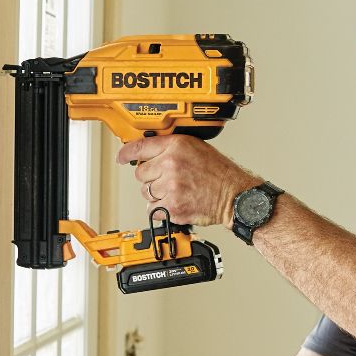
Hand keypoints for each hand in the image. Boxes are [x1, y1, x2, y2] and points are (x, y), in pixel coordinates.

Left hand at [116, 134, 258, 225]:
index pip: (141, 147)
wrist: (235, 196)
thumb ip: (172, 148)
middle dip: (151, 177)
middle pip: (140, 173)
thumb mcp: (197, 148)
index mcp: (177, 146)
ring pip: (146, 192)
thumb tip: (149, 153)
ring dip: (157, 194)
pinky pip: (153, 209)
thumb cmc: (220, 173)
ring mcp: (170, 187)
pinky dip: (162, 209)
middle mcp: (171, 164)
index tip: (121, 157)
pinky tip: (177, 202)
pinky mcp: (172, 206)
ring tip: (176, 191)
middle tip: (168, 179)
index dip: (126, 153)